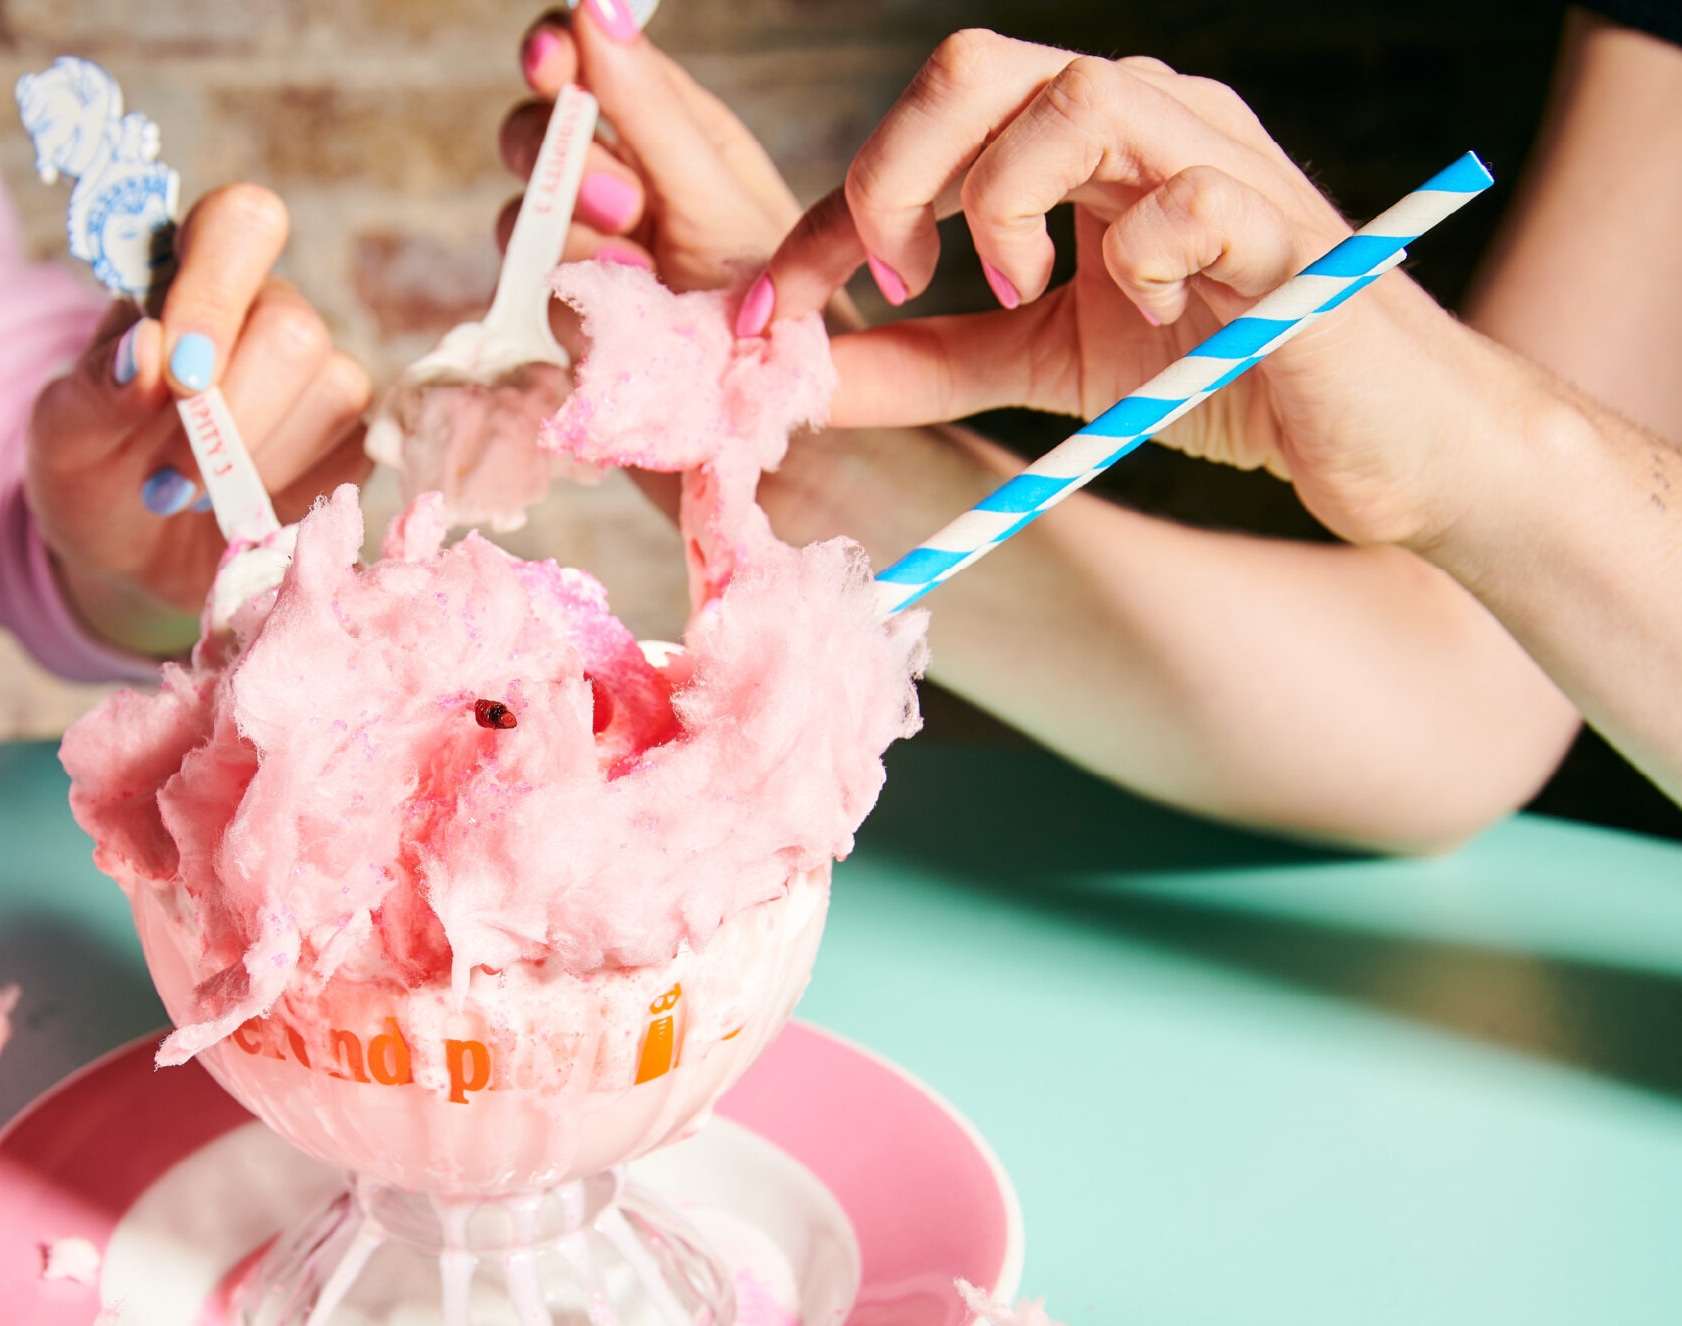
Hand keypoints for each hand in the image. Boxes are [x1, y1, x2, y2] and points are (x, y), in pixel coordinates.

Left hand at [27, 184, 371, 656]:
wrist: (122, 551)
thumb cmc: (92, 468)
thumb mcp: (62, 432)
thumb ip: (97, 387)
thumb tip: (149, 350)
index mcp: (190, 274)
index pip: (239, 223)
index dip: (215, 293)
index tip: (177, 374)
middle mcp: (265, 311)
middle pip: (292, 327)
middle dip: (231, 413)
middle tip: (167, 476)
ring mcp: (317, 377)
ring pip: (332, 390)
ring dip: (252, 462)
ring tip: (188, 496)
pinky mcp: (348, 445)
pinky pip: (352, 454)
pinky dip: (289, 494)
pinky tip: (240, 511)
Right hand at [500, 4, 802, 291]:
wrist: (773, 411)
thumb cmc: (775, 303)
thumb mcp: (718, 200)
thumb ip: (651, 113)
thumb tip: (596, 6)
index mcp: (668, 131)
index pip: (588, 62)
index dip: (555, 52)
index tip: (550, 60)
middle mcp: (619, 181)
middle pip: (534, 135)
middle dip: (562, 162)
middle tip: (624, 203)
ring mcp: (586, 250)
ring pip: (523, 217)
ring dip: (577, 243)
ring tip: (644, 274)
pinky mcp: (569, 315)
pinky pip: (535, 291)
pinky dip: (577, 303)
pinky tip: (629, 317)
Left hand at [750, 31, 1487, 551]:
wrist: (1373, 440)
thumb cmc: (1220, 374)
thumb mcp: (1038, 365)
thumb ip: (923, 359)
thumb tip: (800, 374)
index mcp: (1078, 144)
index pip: (928, 127)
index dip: (830, 211)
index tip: (773, 309)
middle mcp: (1145, 120)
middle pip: (981, 64)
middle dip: (896, 170)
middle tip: (887, 278)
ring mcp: (1218, 158)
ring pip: (1079, 95)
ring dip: (1005, 199)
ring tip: (1014, 292)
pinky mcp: (1282, 227)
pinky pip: (1191, 193)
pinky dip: (1137, 246)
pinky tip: (1138, 303)